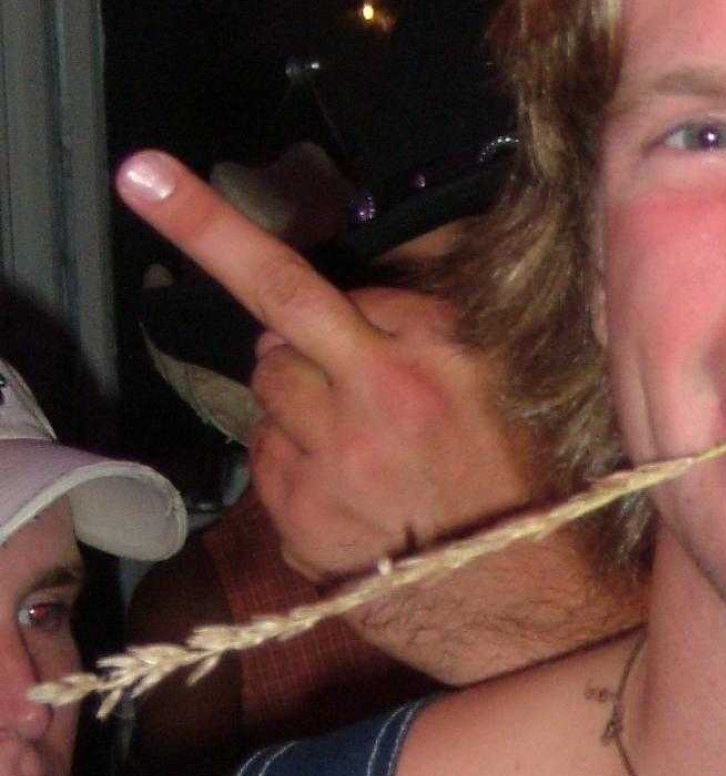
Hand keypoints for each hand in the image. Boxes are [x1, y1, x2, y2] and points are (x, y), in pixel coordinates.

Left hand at [120, 150, 532, 577]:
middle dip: (291, 337)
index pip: (300, 278)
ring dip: (299, 401)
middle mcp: (378, 397)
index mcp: (437, 350)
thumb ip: (436, 319)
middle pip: (271, 330)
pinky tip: (358, 491)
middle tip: (336, 363)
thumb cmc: (533, 478)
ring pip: (267, 395)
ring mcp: (333, 464)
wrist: (534, 602)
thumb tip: (361, 295)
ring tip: (367, 440)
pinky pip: (270, 464)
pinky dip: (298, 465)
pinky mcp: (304, 524)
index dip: (221, 230)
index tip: (143, 173)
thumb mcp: (514, 374)